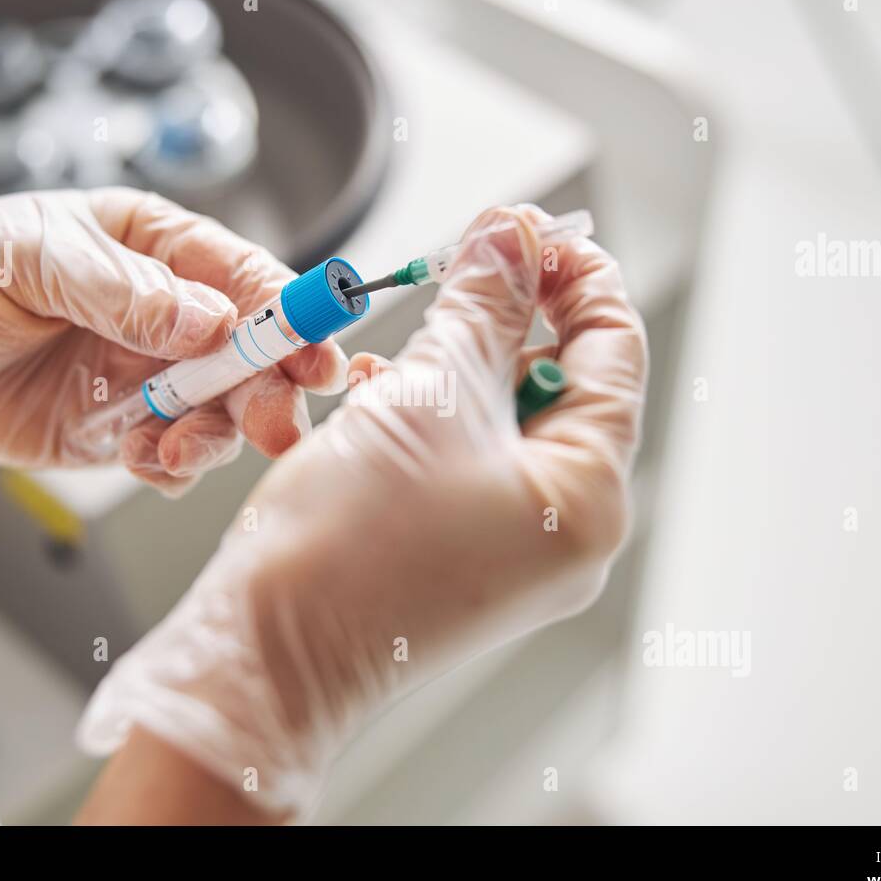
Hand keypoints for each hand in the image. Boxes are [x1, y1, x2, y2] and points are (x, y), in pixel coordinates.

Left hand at [0, 188, 345, 494]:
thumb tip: (206, 321)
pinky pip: (169, 455)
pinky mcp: (113, 430)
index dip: (288, 313)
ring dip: (215, 436)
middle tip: (278, 422)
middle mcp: (161, 313)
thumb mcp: (27, 257)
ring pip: (219, 412)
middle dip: (272, 388)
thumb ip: (121, 289)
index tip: (317, 350)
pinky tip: (141, 461)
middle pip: (249, 353)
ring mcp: (140, 375)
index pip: (243, 276)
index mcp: (153, 246)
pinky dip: (170, 467)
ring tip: (176, 450)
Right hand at [77, 205, 647, 815]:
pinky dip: (430, 417)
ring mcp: (514, 552)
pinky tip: (377, 392)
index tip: (534, 228)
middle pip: (560, 387)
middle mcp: (566, 533)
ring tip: (402, 338)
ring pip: (503, 422)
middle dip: (508, 318)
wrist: (265, 652)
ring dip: (458, 364)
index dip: (578, 276)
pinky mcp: (461, 557)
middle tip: (466, 260)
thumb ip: (484, 305)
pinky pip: (465, 463)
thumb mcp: (428, 394)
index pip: (615, 354)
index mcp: (589, 499)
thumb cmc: (347, 546)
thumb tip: (513, 236)